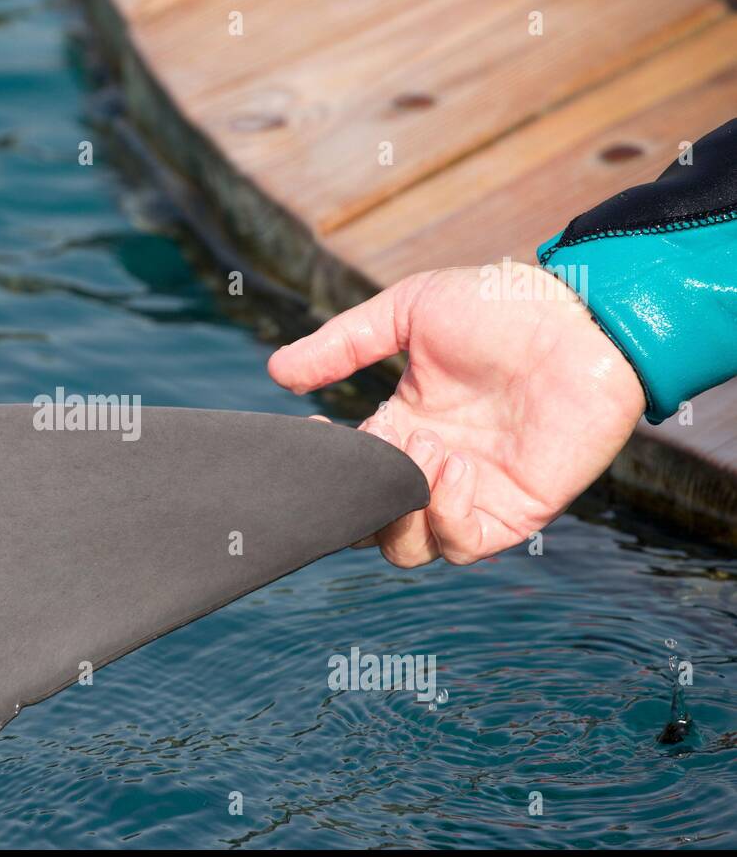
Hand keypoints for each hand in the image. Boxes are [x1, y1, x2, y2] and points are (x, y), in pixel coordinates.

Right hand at [267, 265, 645, 566]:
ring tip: (425, 448)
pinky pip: (464, 546)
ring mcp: (471, 495)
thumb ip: (341, 345)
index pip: (348, 476)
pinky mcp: (515, 510)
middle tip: (371, 453)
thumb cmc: (502, 306)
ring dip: (401, 510)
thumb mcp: (406, 313)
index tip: (313, 433)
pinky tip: (452, 466)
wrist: (581, 316)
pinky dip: (447, 518)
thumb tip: (275, 371)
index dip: (324, 470)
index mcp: (402, 428)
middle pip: (369, 529)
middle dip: (354, 504)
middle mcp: (431, 469)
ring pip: (407, 549)